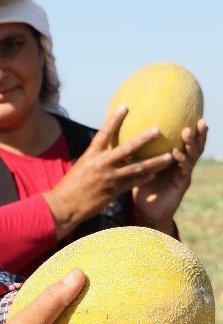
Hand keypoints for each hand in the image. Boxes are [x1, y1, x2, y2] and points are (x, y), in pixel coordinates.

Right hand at [44, 107, 174, 238]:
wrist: (63, 206)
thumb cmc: (70, 186)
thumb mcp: (80, 166)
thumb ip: (95, 158)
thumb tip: (105, 151)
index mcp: (91, 155)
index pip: (104, 133)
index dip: (115, 119)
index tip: (125, 107)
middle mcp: (102, 164)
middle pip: (127, 148)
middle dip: (144, 138)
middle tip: (158, 129)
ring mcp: (109, 178)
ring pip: (137, 167)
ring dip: (155, 162)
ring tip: (170, 156)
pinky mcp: (113, 191)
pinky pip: (133, 183)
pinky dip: (144, 178)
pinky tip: (154, 174)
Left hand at [132, 119, 206, 233]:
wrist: (146, 211)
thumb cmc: (141, 188)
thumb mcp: (138, 166)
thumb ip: (136, 152)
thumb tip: (123, 133)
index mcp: (174, 159)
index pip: (185, 141)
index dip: (190, 127)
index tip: (191, 112)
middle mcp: (181, 164)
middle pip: (194, 145)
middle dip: (199, 133)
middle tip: (200, 119)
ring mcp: (183, 174)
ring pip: (192, 155)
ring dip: (191, 143)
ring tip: (187, 131)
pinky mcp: (181, 184)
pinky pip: (183, 169)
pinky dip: (181, 160)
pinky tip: (176, 152)